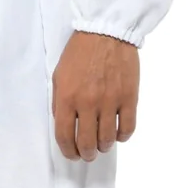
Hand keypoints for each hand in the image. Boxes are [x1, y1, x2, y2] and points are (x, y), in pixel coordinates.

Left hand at [51, 30, 138, 161]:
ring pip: (108, 139)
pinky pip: (128, 128)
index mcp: (67, 98)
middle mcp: (88, 103)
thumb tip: (64, 125)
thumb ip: (59, 102)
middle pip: (87, 143)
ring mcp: (110, 101)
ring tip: (103, 144)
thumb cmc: (80, 52)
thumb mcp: (59, 75)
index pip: (64, 136)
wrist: (105, 32)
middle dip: (86, 154)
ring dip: (104, 146)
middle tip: (88, 153)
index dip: (68, 151)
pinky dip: (123, 136)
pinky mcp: (129, 98)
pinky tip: (119, 134)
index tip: (72, 154)